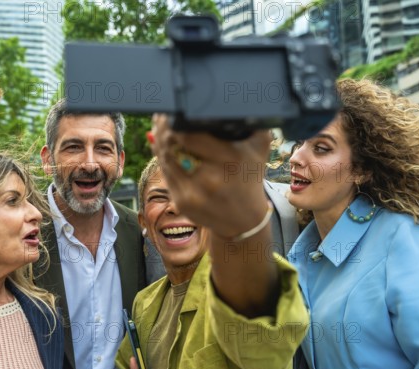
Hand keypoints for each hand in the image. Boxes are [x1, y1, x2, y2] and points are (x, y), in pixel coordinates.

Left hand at [150, 114, 271, 238]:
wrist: (244, 220)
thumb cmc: (249, 177)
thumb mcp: (259, 147)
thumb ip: (248, 120)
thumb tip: (229, 99)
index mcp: (230, 161)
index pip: (190, 136)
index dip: (174, 121)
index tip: (172, 110)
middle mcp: (211, 179)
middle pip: (173, 146)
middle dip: (164, 127)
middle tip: (161, 115)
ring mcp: (193, 193)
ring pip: (165, 159)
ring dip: (159, 140)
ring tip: (159, 126)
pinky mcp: (181, 202)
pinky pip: (165, 173)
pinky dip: (161, 157)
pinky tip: (161, 145)